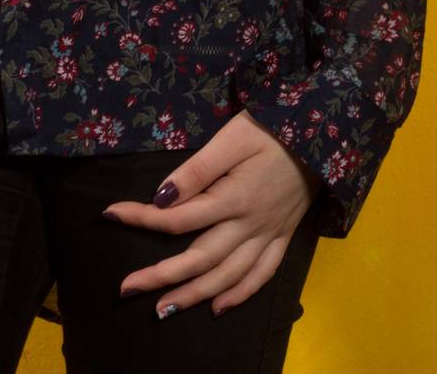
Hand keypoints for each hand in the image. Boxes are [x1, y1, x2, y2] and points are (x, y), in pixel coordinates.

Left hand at [101, 109, 322, 317]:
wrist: (326, 133)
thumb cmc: (273, 127)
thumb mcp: (233, 137)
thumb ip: (197, 169)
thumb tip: (161, 197)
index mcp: (232, 198)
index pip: (177, 218)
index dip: (140, 218)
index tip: (109, 215)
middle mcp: (249, 225)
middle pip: (198, 259)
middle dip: (160, 276)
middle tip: (125, 289)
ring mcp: (268, 234)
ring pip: (227, 276)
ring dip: (194, 296)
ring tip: (163, 310)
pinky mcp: (284, 236)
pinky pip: (261, 275)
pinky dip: (240, 294)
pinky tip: (219, 307)